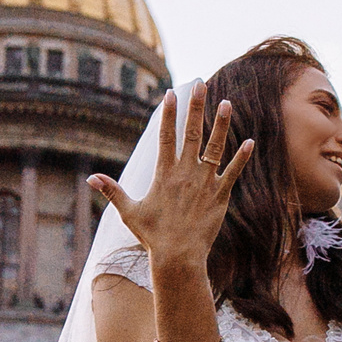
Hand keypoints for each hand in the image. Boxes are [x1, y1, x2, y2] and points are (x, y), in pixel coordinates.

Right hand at [89, 86, 253, 269]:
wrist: (178, 256)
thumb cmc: (152, 235)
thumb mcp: (129, 212)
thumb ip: (112, 191)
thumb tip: (90, 178)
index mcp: (164, 173)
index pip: (166, 136)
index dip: (168, 114)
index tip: (170, 94)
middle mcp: (185, 173)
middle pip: (192, 133)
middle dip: (196, 107)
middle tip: (200, 84)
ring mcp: (205, 182)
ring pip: (215, 147)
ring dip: (222, 124)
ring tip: (226, 103)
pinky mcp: (220, 195)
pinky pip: (232, 172)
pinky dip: (241, 157)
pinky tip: (250, 141)